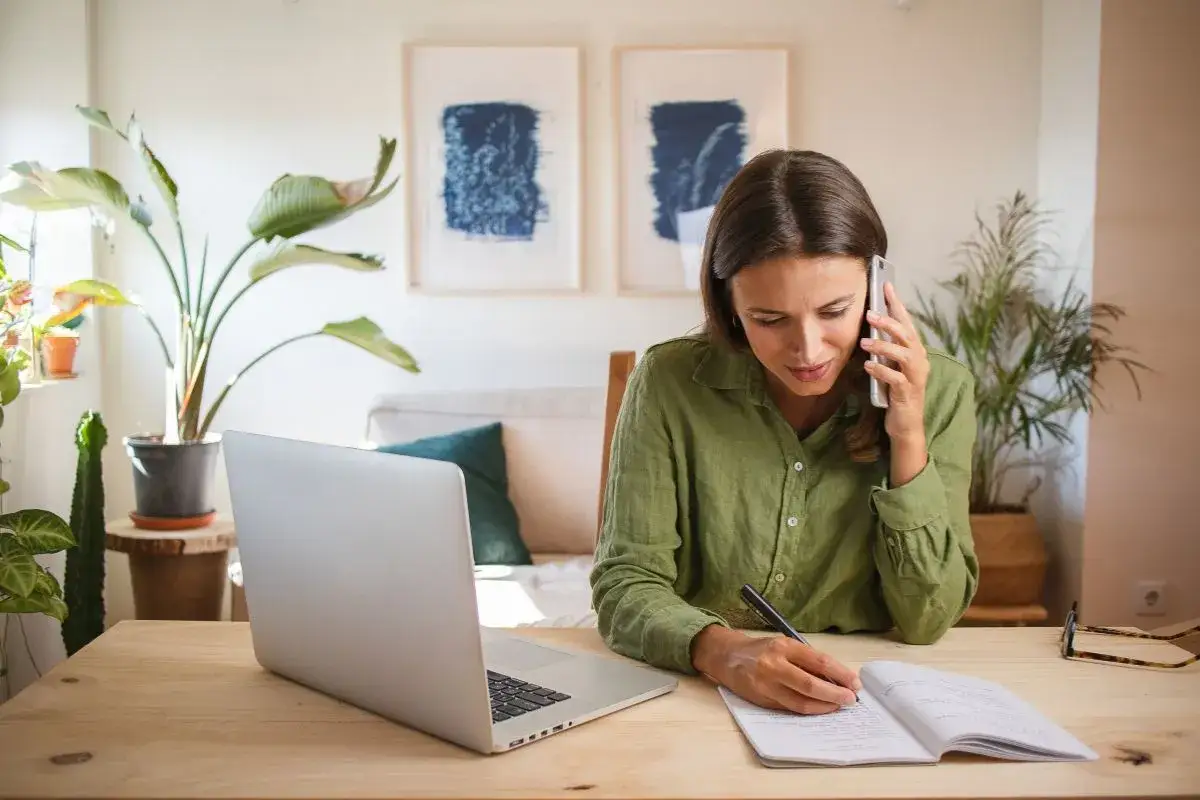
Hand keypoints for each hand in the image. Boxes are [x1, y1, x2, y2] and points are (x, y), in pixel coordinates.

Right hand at [691, 627, 860, 714]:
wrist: (726, 656)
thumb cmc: (760, 650)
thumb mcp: (783, 645)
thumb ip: (806, 660)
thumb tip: (836, 678)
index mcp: (784, 647)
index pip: (819, 661)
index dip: (840, 674)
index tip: (855, 683)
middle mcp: (774, 665)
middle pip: (811, 684)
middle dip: (835, 694)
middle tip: (850, 699)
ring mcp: (766, 684)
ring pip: (801, 701)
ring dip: (824, 706)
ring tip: (838, 706)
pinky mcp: (761, 699)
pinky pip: (789, 708)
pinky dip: (808, 710)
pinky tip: (819, 708)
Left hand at [862, 281, 929, 441]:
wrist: (906, 424)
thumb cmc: (896, 393)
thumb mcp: (890, 366)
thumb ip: (885, 349)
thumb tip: (869, 329)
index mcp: (916, 352)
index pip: (907, 323)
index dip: (897, 305)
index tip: (886, 286)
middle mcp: (920, 361)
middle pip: (908, 336)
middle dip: (890, 323)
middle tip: (870, 314)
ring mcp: (915, 378)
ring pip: (905, 355)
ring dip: (884, 347)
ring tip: (864, 343)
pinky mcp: (907, 393)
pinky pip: (895, 379)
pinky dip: (881, 371)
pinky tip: (868, 366)